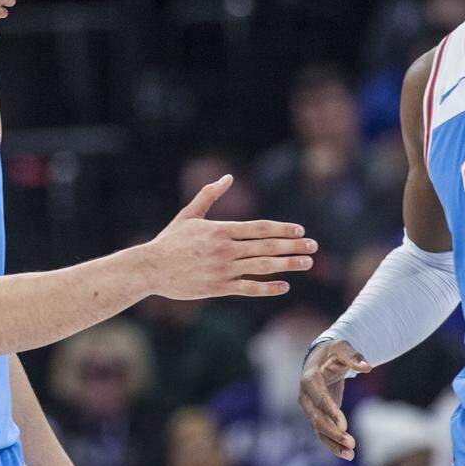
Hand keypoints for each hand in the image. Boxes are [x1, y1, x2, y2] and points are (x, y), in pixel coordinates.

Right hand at [144, 174, 316, 299]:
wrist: (150, 268)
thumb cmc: (169, 241)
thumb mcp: (189, 214)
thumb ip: (209, 195)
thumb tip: (227, 177)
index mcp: (221, 229)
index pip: (260, 228)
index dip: (283, 229)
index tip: (300, 231)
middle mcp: (225, 249)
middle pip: (267, 246)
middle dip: (293, 246)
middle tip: (314, 247)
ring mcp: (223, 269)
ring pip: (262, 266)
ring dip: (287, 264)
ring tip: (307, 263)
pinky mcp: (218, 287)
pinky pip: (248, 288)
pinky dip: (267, 287)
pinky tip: (284, 285)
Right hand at [298, 339, 370, 460]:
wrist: (321, 359)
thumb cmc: (332, 352)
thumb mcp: (342, 347)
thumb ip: (353, 356)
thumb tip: (367, 366)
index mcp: (309, 378)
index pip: (318, 397)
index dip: (330, 411)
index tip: (344, 425)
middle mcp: (305, 395)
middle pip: (316, 417)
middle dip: (332, 432)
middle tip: (351, 443)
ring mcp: (309, 408)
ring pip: (318, 429)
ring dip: (333, 443)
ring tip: (350, 454)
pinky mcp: (316, 416)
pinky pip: (322, 433)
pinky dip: (333, 445)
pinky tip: (347, 455)